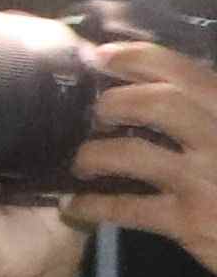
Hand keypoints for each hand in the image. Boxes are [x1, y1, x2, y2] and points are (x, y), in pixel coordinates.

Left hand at [66, 38, 216, 276]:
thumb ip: (203, 111)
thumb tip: (151, 83)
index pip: (187, 72)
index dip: (137, 58)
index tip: (100, 55)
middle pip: (161, 103)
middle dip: (115, 102)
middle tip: (93, 114)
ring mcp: (208, 181)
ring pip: (136, 154)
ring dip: (94, 154)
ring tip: (79, 161)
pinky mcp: (191, 221)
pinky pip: (127, 208)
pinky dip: (92, 205)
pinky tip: (73, 206)